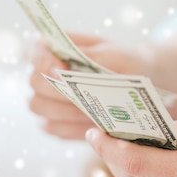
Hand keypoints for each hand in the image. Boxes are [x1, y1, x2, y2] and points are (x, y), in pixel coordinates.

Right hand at [27, 34, 151, 139]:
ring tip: (94, 113)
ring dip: (65, 112)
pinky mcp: (56, 121)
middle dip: (58, 92)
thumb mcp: (117, 55)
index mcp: (58, 48)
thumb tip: (64, 72)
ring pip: (39, 107)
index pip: (36, 50)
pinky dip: (73, 128)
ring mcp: (48, 98)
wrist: (142, 82)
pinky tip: (93, 126)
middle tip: (84, 98)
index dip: (43, 61)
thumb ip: (92, 58)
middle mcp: (47, 73)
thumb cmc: (127, 62)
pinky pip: (54, 128)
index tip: (61, 71)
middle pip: (35, 82)